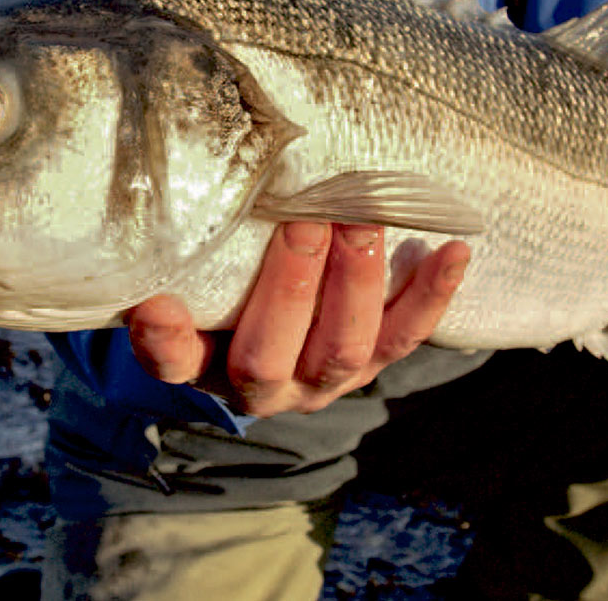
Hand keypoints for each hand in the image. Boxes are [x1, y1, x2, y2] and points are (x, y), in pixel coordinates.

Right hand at [125, 222, 469, 416]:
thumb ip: (173, 260)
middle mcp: (264, 386)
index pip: (176, 361)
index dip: (167, 341)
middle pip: (271, 355)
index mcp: (202, 366)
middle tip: (303, 221)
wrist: (263, 322)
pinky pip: (406, 335)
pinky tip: (454, 250)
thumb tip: (153, 228)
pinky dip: (432, 294)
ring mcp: (324, 378)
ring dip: (358, 284)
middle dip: (291, 287)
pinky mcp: (373, 360)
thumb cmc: (214, 284)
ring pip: (345, 349)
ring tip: (362, 223)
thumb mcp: (185, 277)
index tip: (155, 307)